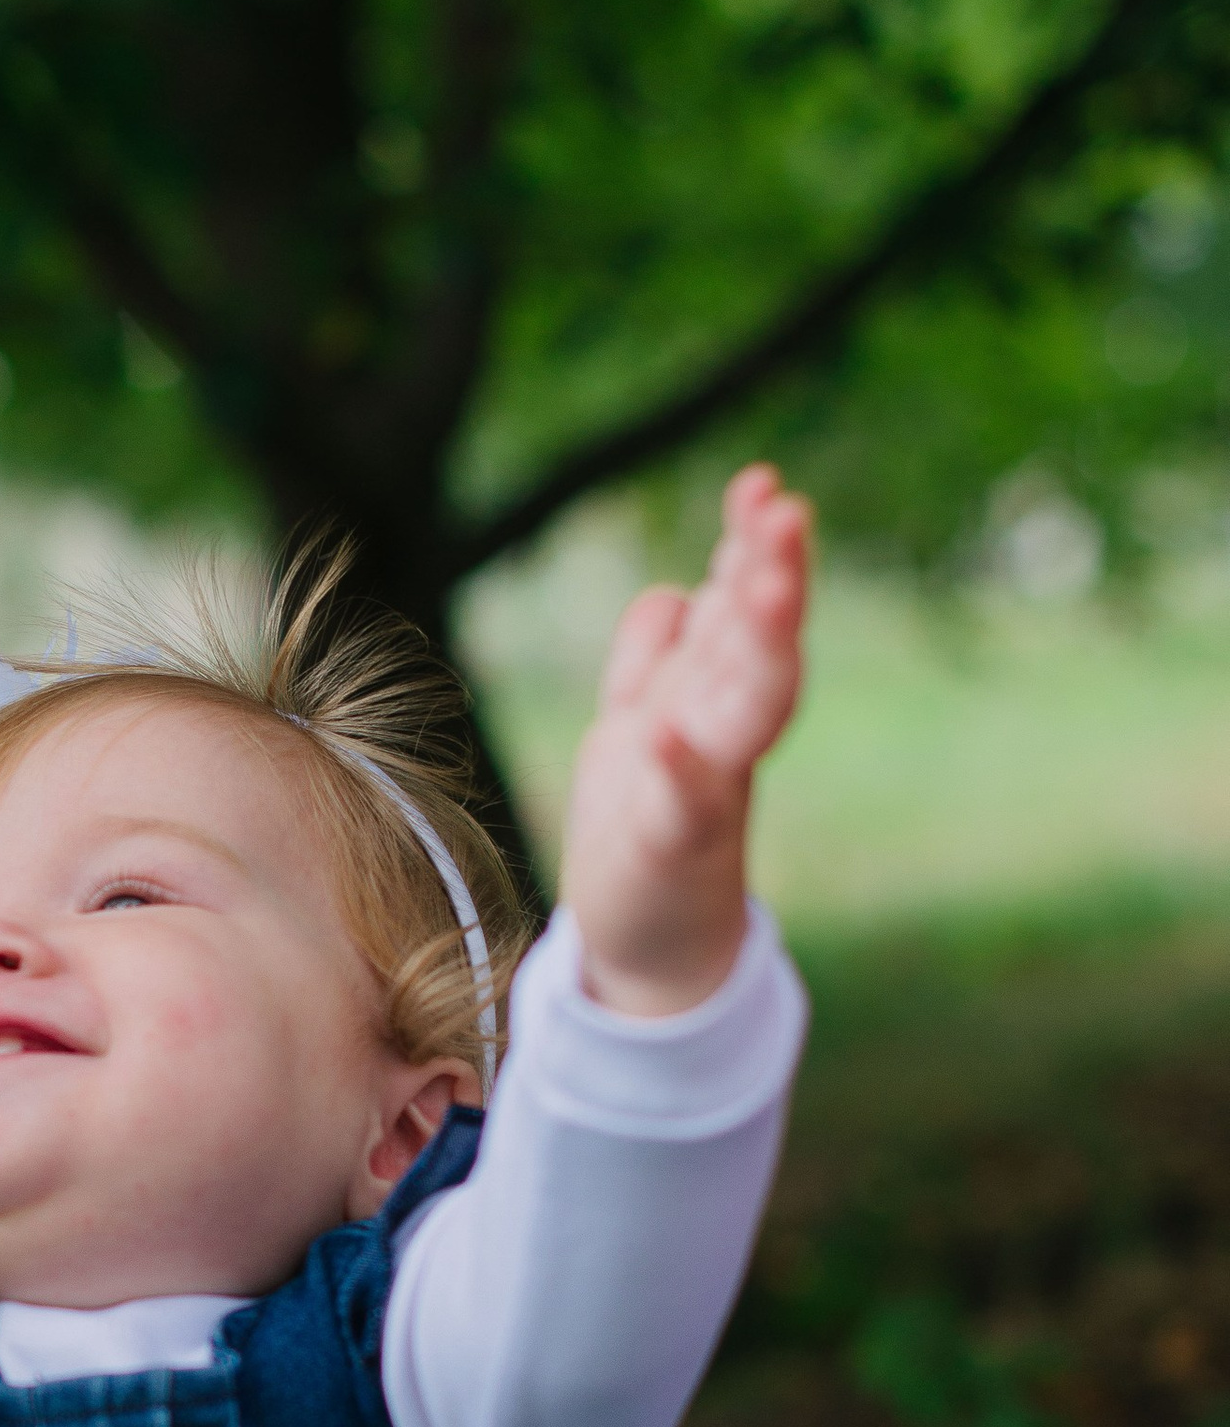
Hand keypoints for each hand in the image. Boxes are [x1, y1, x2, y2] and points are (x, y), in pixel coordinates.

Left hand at [560, 464, 809, 1017]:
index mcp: (710, 698)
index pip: (741, 610)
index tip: (762, 484)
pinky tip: (660, 736)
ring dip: (757, 650)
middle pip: (757, 648)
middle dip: (772, 582)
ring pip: (741, 713)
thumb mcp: (640, 728)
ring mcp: (699, 792)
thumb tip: (675, 592)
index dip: (752, 549)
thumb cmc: (646, 830)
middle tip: (787, 515)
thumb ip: (656, 662)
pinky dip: (673, 773)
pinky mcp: (667, 853)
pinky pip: (677, 808)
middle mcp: (718, 736)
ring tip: (764, 586)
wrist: (645, 941)